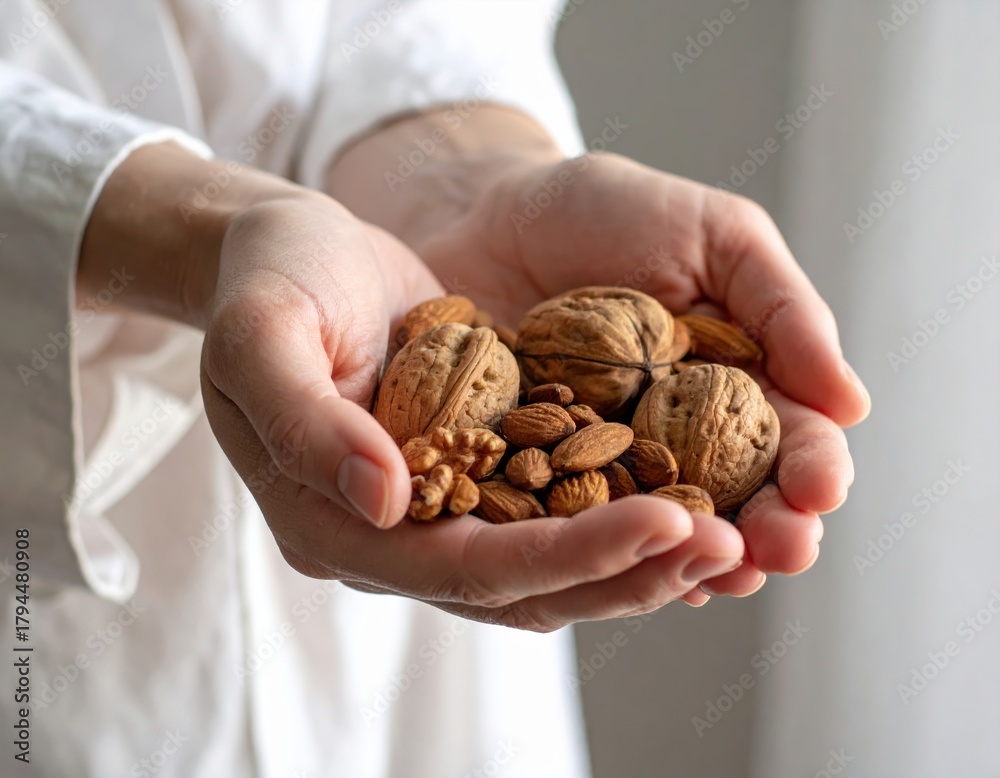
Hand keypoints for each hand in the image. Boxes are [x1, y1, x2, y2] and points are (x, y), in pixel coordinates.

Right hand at [195, 183, 745, 629]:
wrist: (293, 254)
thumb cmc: (269, 281)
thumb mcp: (262, 334)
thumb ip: (306, 420)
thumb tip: (384, 499)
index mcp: (334, 523)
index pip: (465, 568)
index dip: (568, 557)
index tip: (667, 525)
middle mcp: (394, 537)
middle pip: (524, 587)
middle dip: (629, 572)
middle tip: (732, 547)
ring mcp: (439, 509)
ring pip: (551, 564)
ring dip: (640, 557)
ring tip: (732, 534)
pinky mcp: (477, 470)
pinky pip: (557, 509)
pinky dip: (621, 512)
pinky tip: (689, 493)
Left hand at [411, 152, 870, 599]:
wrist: (486, 212)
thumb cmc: (608, 211)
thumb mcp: (713, 236)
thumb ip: (781, 309)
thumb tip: (852, 403)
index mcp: (733, 381)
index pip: (787, 437)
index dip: (811, 468)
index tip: (821, 491)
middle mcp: (674, 434)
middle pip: (732, 497)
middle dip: (764, 529)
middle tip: (783, 553)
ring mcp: (604, 458)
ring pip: (658, 524)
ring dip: (692, 556)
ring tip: (718, 578)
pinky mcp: (532, 470)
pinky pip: (570, 518)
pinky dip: (598, 547)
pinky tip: (622, 570)